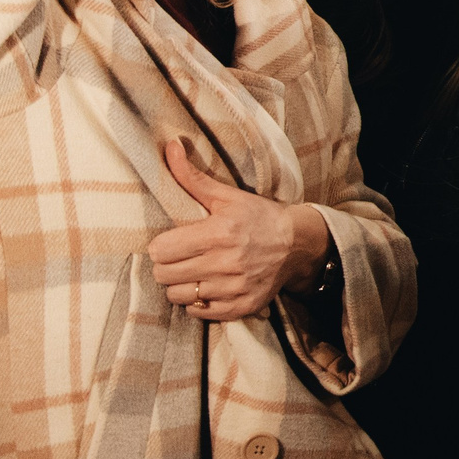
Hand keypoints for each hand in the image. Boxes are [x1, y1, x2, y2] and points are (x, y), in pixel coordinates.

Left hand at [146, 138, 331, 320]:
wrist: (297, 244)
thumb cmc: (258, 217)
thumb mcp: (227, 195)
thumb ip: (192, 176)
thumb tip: (169, 146)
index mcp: (219, 232)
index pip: (161, 251)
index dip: (162, 246)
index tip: (173, 241)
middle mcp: (226, 263)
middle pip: (165, 275)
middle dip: (168, 265)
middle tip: (181, 257)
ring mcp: (234, 288)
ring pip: (179, 296)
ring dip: (181, 285)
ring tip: (194, 272)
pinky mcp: (241, 307)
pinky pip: (199, 312)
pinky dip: (199, 301)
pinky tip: (210, 285)